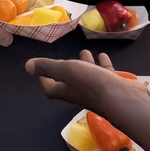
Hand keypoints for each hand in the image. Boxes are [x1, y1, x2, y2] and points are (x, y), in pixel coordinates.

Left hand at [26, 49, 149, 112]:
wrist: (122, 99)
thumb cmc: (91, 84)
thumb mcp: (66, 70)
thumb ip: (48, 66)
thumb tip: (27, 66)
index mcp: (65, 90)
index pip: (49, 86)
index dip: (43, 77)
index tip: (41, 68)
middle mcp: (80, 92)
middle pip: (69, 80)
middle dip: (66, 68)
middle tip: (65, 57)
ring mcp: (97, 90)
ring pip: (88, 75)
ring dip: (85, 64)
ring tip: (84, 52)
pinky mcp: (112, 86)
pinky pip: (105, 73)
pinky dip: (102, 64)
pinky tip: (103, 56)